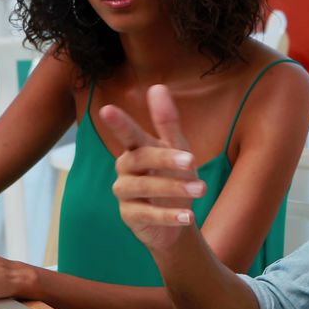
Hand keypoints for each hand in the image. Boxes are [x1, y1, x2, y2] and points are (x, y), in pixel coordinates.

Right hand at [101, 84, 206, 250]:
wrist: (176, 220)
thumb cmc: (173, 176)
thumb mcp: (176, 148)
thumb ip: (167, 121)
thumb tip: (157, 87)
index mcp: (136, 148)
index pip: (127, 133)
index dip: (118, 123)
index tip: (107, 109)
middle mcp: (125, 168)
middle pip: (140, 158)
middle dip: (166, 159)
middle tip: (192, 161)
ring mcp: (125, 193)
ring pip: (143, 186)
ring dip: (173, 187)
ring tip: (200, 189)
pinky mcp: (130, 216)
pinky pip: (147, 214)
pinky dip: (168, 215)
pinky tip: (188, 216)